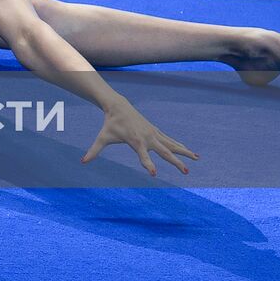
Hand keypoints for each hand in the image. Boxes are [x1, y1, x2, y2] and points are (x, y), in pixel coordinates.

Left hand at [82, 102, 198, 175]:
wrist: (119, 106)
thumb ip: (94, 150)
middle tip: (186, 172)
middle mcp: (148, 138)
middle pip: (164, 152)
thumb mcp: (102, 138)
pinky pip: (170, 140)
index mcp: (136, 141)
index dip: (148, 164)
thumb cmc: (110, 124)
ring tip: (197, 159)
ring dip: (184, 152)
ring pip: (171, 144)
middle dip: (175, 162)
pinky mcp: (156, 131)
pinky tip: (189, 152)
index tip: (154, 174)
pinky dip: (180, 146)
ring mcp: (154, 134)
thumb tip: (82, 161)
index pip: (143, 156)